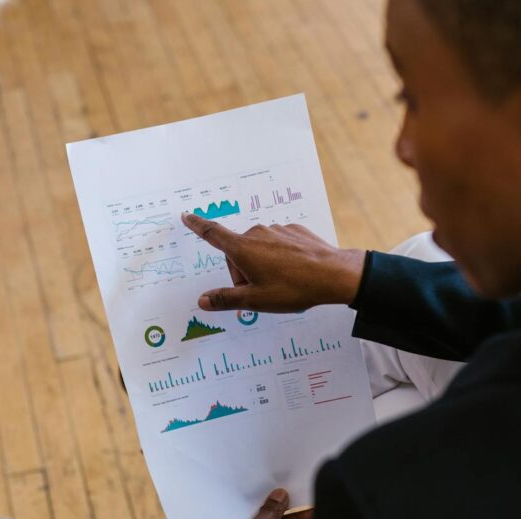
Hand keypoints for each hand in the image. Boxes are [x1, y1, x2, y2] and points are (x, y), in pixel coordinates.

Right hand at [182, 213, 367, 312]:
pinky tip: (293, 272)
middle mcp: (257, 233)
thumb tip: (203, 301)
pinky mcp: (294, 231)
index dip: (197, 225)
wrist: (333, 275)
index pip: (213, 234)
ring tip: (280, 284)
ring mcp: (277, 230)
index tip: (186, 216)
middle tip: (260, 292)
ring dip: (262, 266)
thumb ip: (226, 299)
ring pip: (259, 249)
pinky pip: (278, 245)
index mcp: (243, 249)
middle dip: (243, 272)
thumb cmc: (293, 288)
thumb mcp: (255, 300)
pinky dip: (280, 258)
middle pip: (238, 252)